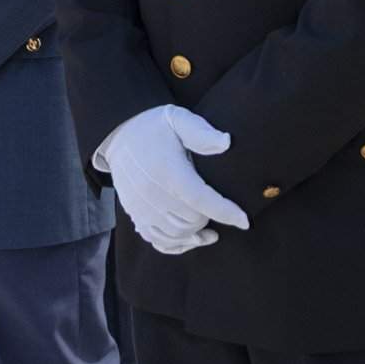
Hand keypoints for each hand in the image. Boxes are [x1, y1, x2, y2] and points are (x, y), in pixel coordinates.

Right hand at [99, 106, 249, 254]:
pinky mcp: (135, 215)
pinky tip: (192, 239)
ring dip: (196, 234)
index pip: (202, 200)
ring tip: (212, 229)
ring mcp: (142, 208)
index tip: (245, 220)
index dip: (226, 212)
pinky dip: (178, 244)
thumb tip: (226, 142)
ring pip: (177, 234)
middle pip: (192, 221)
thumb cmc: (155, 127)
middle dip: (211, 218)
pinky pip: (158, 241)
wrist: (119, 135)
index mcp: (168, 171)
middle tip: (222, 210)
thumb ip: (202, 132)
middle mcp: (152, 193)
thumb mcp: (178, 118)